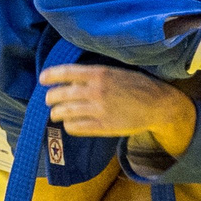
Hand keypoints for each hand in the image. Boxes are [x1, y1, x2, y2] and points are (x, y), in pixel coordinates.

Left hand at [37, 63, 192, 148]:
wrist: (158, 105)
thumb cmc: (138, 85)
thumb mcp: (116, 73)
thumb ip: (94, 76)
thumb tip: (71, 81)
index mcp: (99, 73)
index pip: (66, 72)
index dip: (50, 76)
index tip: (42, 79)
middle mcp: (96, 91)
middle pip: (60, 94)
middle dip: (51, 98)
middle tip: (49, 100)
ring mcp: (99, 110)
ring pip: (65, 112)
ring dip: (57, 113)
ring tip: (56, 113)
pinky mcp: (103, 126)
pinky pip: (76, 127)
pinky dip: (69, 125)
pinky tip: (71, 123)